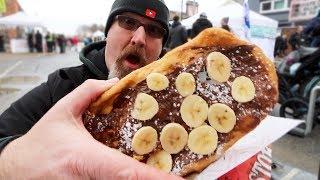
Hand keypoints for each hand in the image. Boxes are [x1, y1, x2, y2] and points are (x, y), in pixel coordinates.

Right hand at [0, 79, 180, 178]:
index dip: (153, 178)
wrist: (18, 169)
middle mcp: (89, 178)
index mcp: (85, 157)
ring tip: (168, 174)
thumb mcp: (62, 111)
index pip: (125, 171)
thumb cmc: (41, 142)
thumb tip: (114, 82)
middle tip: (180, 176)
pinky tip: (142, 174)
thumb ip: (88, 92)